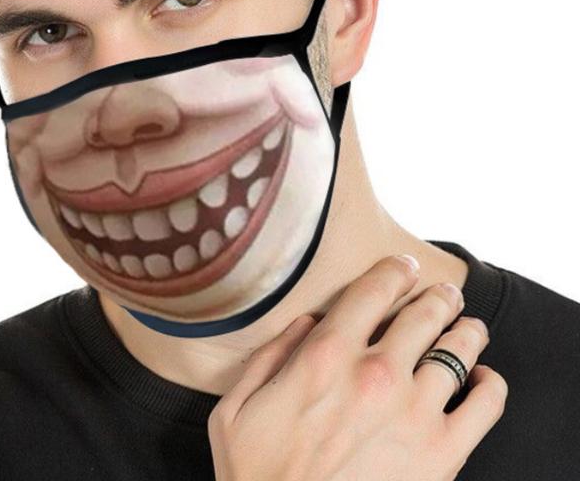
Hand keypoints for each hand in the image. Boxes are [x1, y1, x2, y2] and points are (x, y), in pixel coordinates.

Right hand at [207, 254, 507, 479]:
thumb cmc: (257, 477)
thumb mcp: (235, 409)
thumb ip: (270, 356)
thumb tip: (306, 322)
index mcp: (326, 356)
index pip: (374, 289)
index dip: (394, 270)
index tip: (403, 267)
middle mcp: (375, 374)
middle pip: (425, 313)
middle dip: (438, 296)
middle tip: (443, 294)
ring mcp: (414, 412)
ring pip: (459, 348)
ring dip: (466, 330)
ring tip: (467, 328)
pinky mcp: (442, 454)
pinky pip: (487, 403)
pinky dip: (491, 383)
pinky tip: (482, 379)